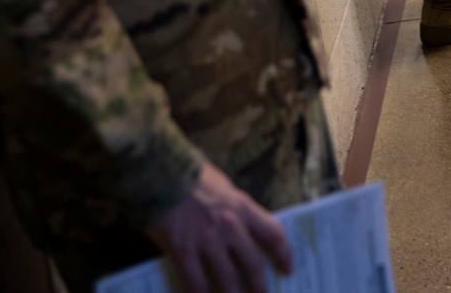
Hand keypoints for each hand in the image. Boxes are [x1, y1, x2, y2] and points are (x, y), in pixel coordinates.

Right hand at [147, 161, 291, 292]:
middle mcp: (230, 226)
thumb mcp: (223, 187)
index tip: (288, 268)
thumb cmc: (192, 176)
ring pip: (228, 279)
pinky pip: (196, 282)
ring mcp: (207, 240)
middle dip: (260, 286)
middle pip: (253, 264)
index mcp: (242, 207)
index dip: (284, 254)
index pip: (274, 234)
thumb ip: (234, 209)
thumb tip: (242, 228)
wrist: (162, 170)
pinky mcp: (183, 250)